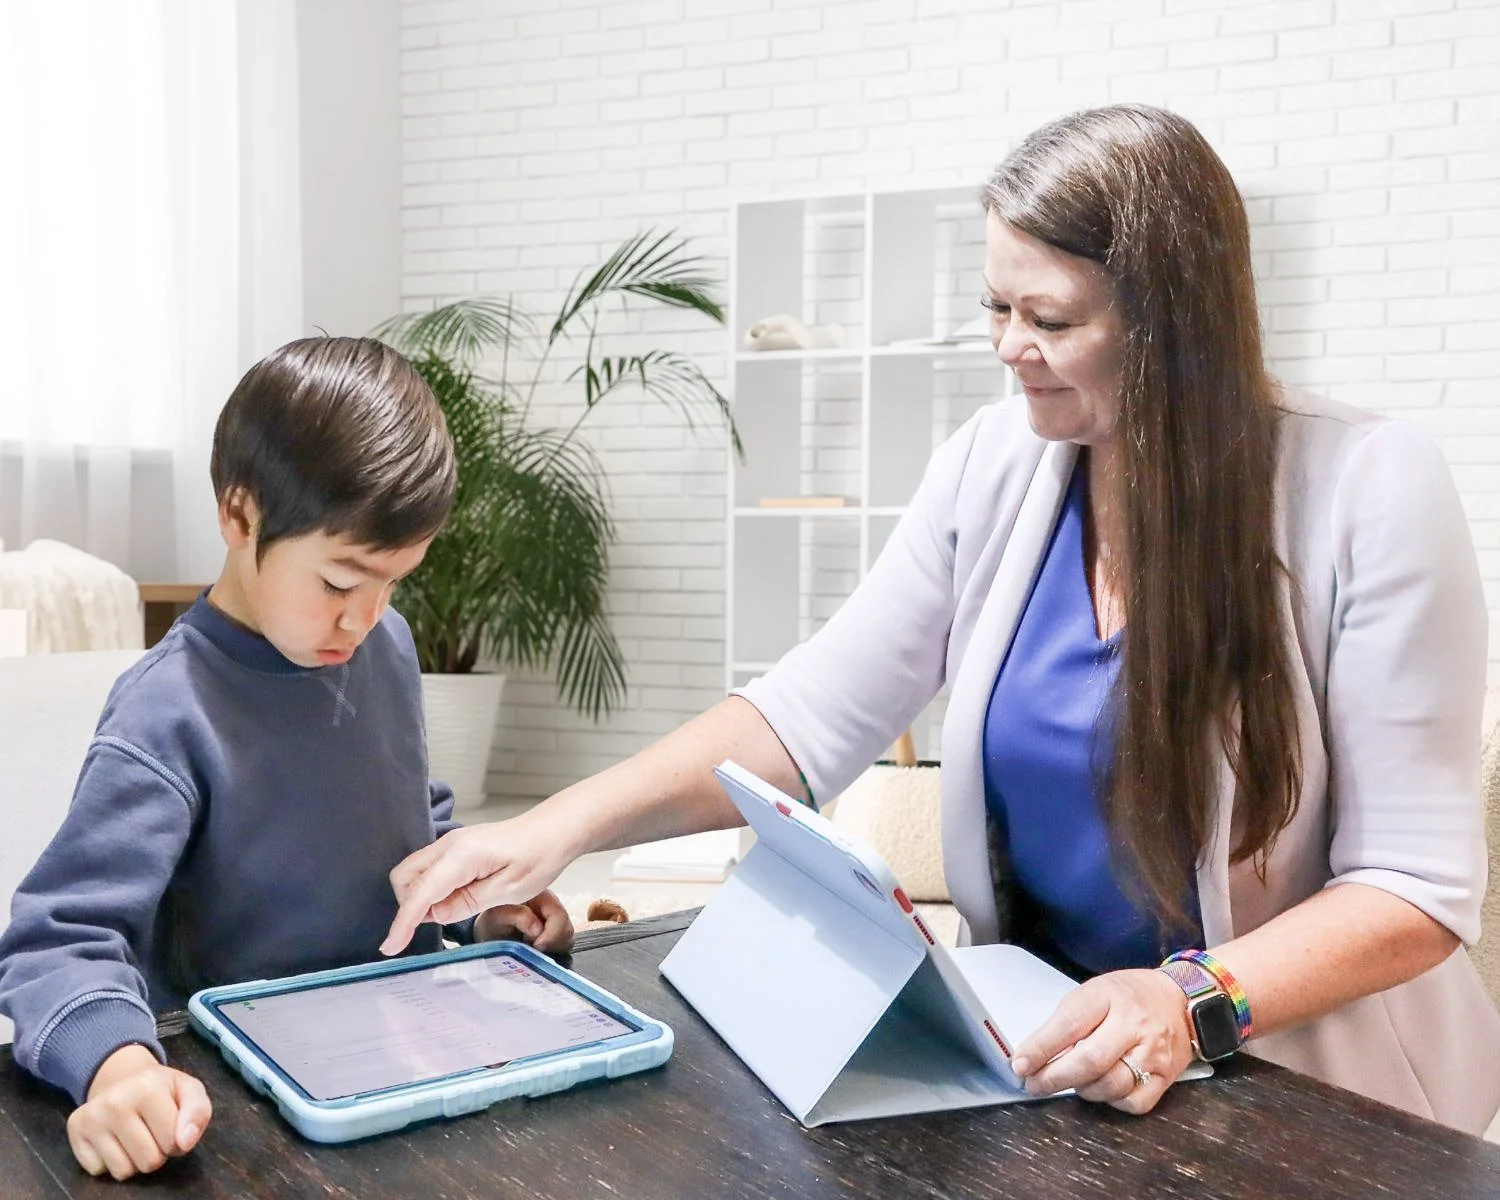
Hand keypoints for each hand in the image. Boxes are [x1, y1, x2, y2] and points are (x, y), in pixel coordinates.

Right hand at [67, 1044, 211, 1179]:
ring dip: (133, 1160)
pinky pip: (98, 1171)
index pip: (173, 1144)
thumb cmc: (161, 1089)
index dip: (177, 1141)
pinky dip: (109, 1162)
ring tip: (134, 1136)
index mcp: (148, 1088)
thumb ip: (198, 1113)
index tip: (170, 1125)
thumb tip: (184, 1143)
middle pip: (149, 1162)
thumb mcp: (189, 1091)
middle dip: (157, 1153)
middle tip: (151, 1132)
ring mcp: (91, 1118)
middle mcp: (115, 1102)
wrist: (121, 1078)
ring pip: (123, 1171)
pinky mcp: (74, 1132)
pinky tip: (113, 1140)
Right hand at [382, 809, 573, 955]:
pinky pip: (428, 868)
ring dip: (418, 897)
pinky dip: (428, 888)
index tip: (390, 947)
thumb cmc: (539, 857)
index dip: (403, 923)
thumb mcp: (508, 890)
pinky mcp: (456, 846)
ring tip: (449, 912)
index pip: (420, 894)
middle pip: (404, 878)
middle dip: (408, 907)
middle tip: (433, 927)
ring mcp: (451, 843)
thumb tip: (433, 916)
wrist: (554, 830)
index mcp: (461, 856)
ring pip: (413, 872)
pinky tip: (452, 900)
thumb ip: (466, 903)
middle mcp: (449, 845)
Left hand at [475, 889, 575, 954]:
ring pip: (567, 938)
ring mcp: (555, 920)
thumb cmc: (491, 920)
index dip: (551, 934)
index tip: (536, 945)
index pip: (559, 915)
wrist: (488, 930)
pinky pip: (562, 944)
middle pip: (567, 928)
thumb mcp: (497, 916)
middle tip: (531, 946)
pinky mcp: (555, 933)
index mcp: (540, 895)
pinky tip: (534, 948)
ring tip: (530, 946)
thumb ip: (516, 916)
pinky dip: (551, 950)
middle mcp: (552, 906)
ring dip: (551, 947)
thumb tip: (537, 928)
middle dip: (551, 942)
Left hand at [1009, 968, 1193, 1114]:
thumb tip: (1035, 1054)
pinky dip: (1112, 1101)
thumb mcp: (1094, 992)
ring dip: (1081, 1090)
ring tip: (1071, 1082)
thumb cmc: (1128, 996)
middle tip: (1033, 1084)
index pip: (1069, 1025)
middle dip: (1054, 1078)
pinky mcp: (1166, 1076)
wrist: (1179, 999)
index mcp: (1108, 996)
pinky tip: (1103, 1089)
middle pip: (1089, 1061)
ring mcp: (1153, 1052)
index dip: (1040, 1048)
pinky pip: (1133, 1102)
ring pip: (1110, 1085)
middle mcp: (1134, 1025)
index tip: (1020, 1064)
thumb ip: (1067, 1021)